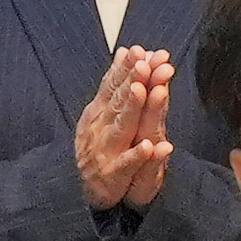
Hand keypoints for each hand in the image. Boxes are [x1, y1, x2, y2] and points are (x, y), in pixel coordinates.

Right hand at [76, 46, 174, 210]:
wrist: (90, 190)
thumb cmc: (102, 146)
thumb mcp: (107, 112)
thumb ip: (117, 82)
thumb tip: (125, 50)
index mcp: (101, 111)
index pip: (114, 84)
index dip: (127, 67)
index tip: (140, 50)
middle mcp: (101, 127)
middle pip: (119, 100)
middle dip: (132, 79)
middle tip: (144, 62)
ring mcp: (106, 150)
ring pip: (122, 126)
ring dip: (132, 108)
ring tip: (143, 90)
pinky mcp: (114, 174)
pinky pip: (128, 163)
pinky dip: (138, 155)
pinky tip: (150, 146)